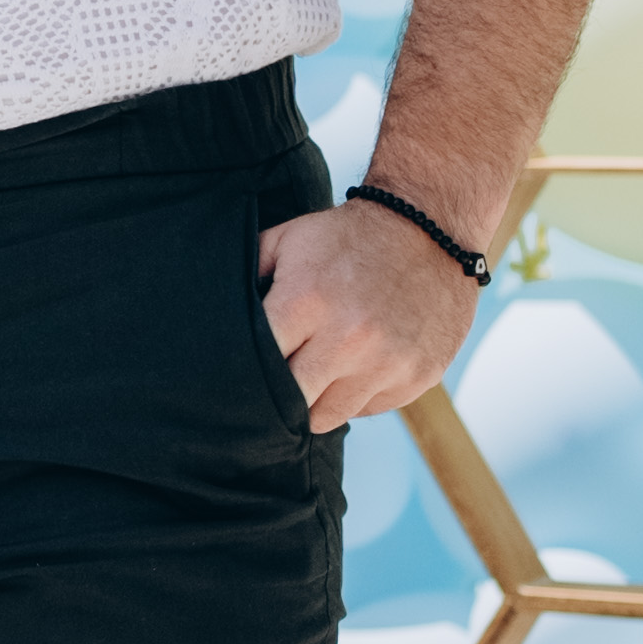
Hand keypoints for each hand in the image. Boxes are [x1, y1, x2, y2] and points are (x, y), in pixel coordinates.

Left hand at [260, 198, 481, 428]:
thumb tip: (212, 312)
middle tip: (278, 381)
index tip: (241, 374)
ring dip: (318, 399)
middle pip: (290, 401)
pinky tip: (360, 364)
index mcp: (306, 302)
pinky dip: (359, 395)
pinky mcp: (417, 376)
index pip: (257, 366)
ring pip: (328, 416)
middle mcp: (347, 339)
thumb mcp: (289, 240)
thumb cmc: (350, 236)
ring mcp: (386, 362)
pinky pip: (370, 408)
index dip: (244, 373)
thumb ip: (249, 274)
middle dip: (279, 395)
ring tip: (321, 371)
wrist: (430, 227)